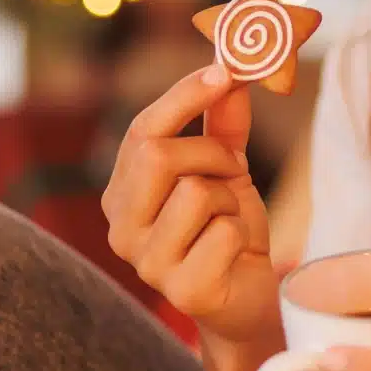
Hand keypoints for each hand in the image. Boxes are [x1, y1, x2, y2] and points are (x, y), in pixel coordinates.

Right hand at [102, 63, 280, 352]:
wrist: (248, 298)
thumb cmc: (229, 230)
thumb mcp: (226, 170)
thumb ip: (222, 125)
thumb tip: (230, 72)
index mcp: (122, 193)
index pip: (141, 131)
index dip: (182, 97)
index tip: (222, 72)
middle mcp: (121, 228)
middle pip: (158, 155)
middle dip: (211, 153)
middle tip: (234, 168)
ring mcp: (147, 264)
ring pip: (196, 192)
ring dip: (230, 200)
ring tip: (230, 219)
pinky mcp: (181, 291)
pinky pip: (223, 232)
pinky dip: (242, 234)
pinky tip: (235, 253)